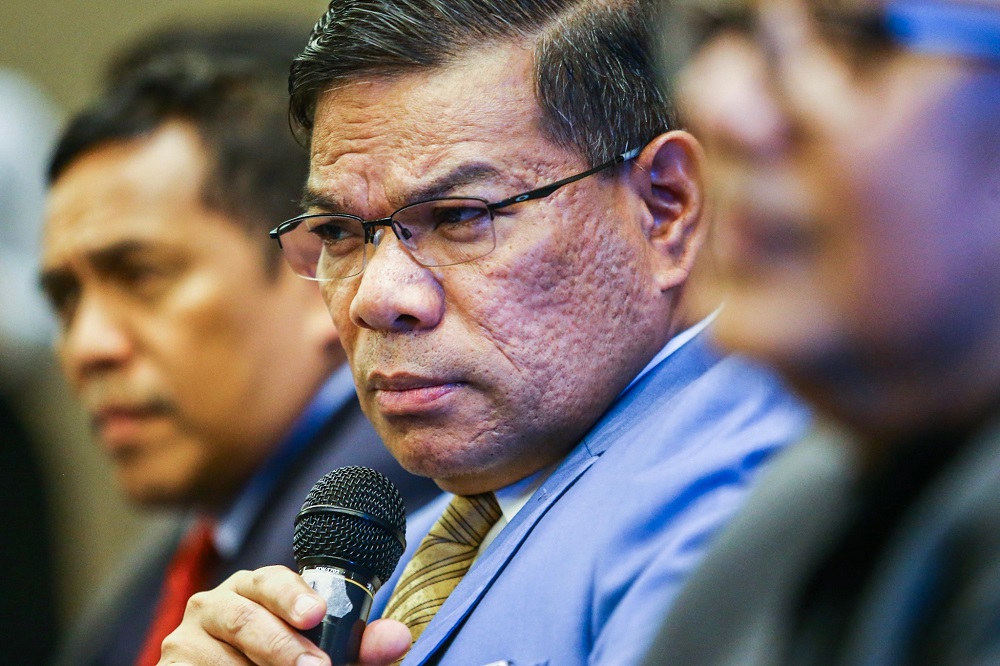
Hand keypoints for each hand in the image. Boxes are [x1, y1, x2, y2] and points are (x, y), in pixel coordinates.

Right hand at [155, 565, 411, 664]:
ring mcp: (186, 637)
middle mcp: (216, 604)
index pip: (272, 580)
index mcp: (255, 589)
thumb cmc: (278, 661)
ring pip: (221, 656)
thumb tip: (399, 638)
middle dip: (282, 647)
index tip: (315, 615)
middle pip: (245, 618)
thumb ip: (358, 646)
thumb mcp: (322, 652)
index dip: (294, 595)